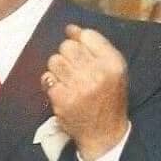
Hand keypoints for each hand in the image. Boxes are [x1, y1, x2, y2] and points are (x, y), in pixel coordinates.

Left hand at [41, 24, 128, 160]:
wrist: (104, 132)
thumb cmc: (108, 97)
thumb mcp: (113, 70)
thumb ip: (95, 47)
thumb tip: (71, 28)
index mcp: (113, 63)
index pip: (88, 35)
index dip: (79, 39)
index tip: (79, 50)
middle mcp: (97, 73)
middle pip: (68, 46)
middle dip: (67, 54)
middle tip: (73, 69)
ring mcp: (78, 86)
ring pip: (54, 60)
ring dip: (57, 68)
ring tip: (67, 79)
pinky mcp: (62, 99)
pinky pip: (47, 78)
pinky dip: (51, 83)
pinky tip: (61, 90)